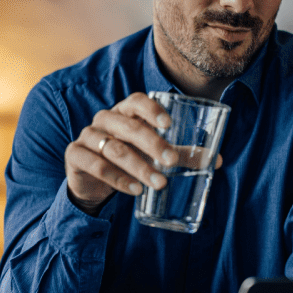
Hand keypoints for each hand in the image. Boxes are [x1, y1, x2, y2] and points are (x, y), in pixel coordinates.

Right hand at [64, 92, 177, 212]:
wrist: (91, 179)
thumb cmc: (128, 157)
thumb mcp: (151, 154)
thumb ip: (179, 154)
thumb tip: (216, 160)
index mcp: (125, 111)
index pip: (137, 101)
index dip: (152, 109)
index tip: (169, 124)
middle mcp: (105, 119)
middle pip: (129, 127)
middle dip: (153, 144)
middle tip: (172, 161)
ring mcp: (88, 135)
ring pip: (114, 149)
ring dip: (139, 168)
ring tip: (159, 183)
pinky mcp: (75, 155)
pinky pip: (97, 165)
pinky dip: (118, 179)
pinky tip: (136, 191)